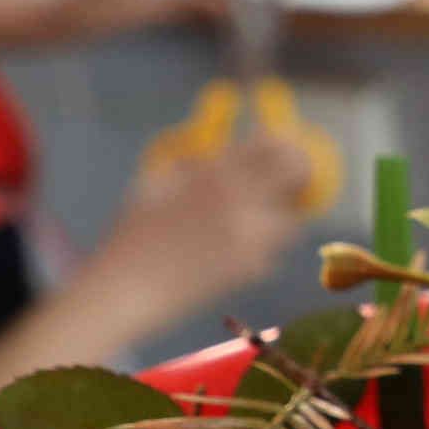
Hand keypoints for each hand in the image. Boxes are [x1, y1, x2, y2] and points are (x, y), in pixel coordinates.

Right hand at [107, 133, 317, 314]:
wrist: (126, 287)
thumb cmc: (133, 233)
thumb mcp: (157, 182)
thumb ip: (192, 159)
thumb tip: (222, 146)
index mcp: (214, 168)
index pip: (271, 141)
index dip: (283, 142)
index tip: (286, 145)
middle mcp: (240, 196)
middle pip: (296, 172)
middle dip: (301, 172)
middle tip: (297, 179)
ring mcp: (250, 233)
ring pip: (292, 218)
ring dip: (283, 217)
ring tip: (258, 222)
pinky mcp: (251, 267)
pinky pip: (272, 251)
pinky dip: (262, 249)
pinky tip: (232, 254)